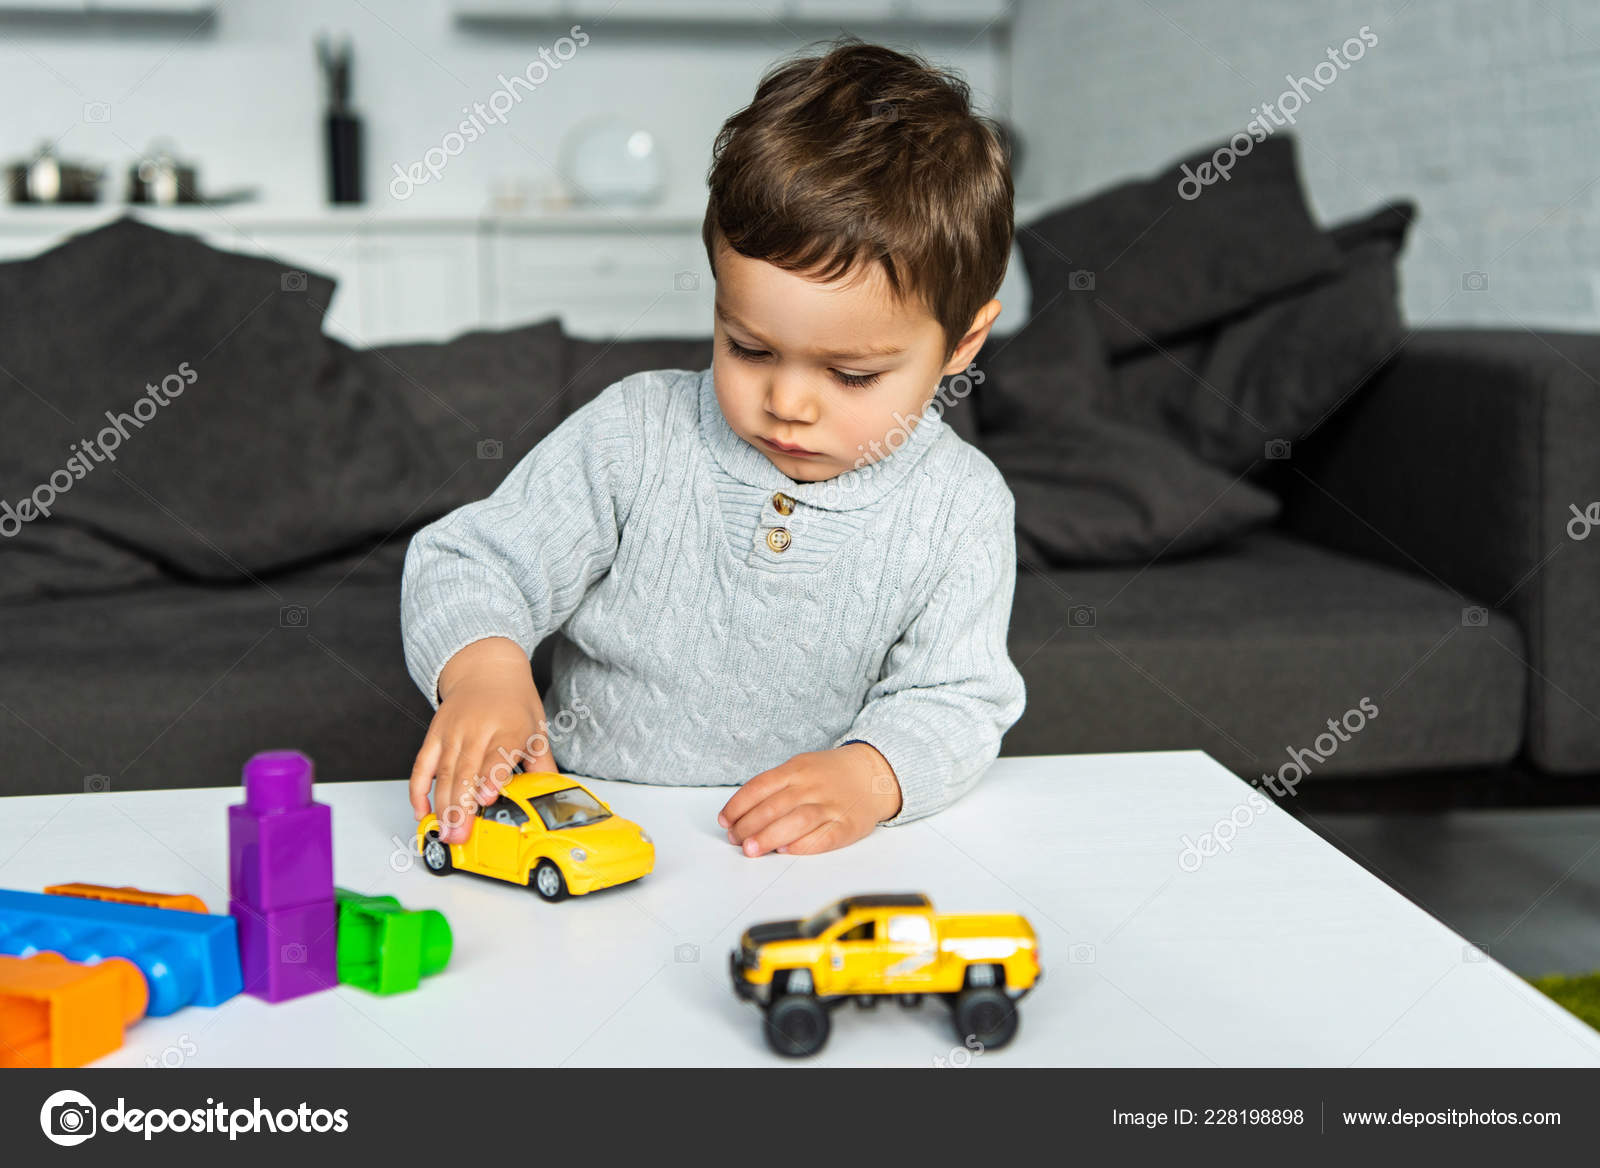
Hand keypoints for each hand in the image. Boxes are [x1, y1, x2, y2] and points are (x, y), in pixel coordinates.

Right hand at [408, 637, 555, 843]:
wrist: (486, 669)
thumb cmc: (514, 703)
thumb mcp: (535, 729)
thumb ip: (542, 764)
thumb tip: (552, 794)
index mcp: (508, 728)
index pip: (498, 755)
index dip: (491, 778)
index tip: (486, 798)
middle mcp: (478, 729)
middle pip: (467, 771)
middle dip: (462, 807)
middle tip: (461, 835)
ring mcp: (453, 732)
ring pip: (445, 773)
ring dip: (443, 806)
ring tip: (446, 833)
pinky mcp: (434, 734)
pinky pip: (422, 765)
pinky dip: (419, 790)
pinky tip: (422, 811)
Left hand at [717, 742, 901, 856]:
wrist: (873, 774)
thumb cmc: (829, 775)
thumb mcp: (801, 768)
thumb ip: (776, 787)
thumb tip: (743, 815)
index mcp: (797, 769)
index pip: (760, 786)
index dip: (739, 805)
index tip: (725, 821)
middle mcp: (813, 786)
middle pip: (774, 806)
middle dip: (749, 825)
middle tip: (735, 840)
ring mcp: (831, 805)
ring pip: (796, 821)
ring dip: (769, 837)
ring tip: (751, 850)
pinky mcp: (847, 825)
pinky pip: (823, 837)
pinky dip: (803, 845)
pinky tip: (786, 850)